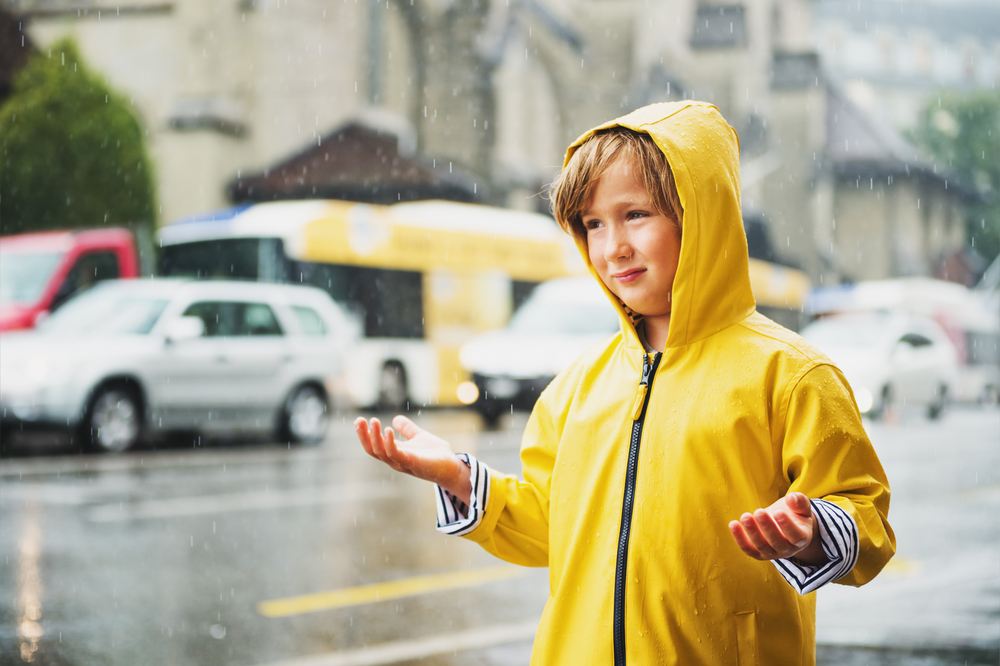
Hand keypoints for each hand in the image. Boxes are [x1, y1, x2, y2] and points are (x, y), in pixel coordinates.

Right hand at [354, 416, 471, 504]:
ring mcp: (402, 463)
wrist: (452, 466)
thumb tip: (396, 418)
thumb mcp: (419, 437)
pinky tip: (388, 429)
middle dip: (364, 436)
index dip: (365, 434)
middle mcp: (395, 460)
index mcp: (395, 453)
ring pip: (381, 452)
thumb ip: (408, 429)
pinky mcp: (412, 464)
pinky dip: (389, 443)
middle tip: (358, 420)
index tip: (359, 420)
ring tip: (373, 421)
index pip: (374, 446)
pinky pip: (396, 454)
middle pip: (373, 450)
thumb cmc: (435, 455)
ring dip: (375, 437)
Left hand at [728, 492, 826, 564]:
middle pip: (777, 542)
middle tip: (759, 511)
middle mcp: (787, 549)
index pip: (796, 536)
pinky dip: (739, 538)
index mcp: (801, 538)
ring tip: (745, 516)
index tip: (778, 512)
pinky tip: (733, 524)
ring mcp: (772, 553)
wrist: (785, 525)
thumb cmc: (794, 514)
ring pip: (761, 546)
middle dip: (766, 527)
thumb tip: (791, 498)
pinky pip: (748, 549)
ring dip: (752, 532)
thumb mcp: (802, 507)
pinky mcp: (758, 553)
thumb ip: (800, 502)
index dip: (787, 526)